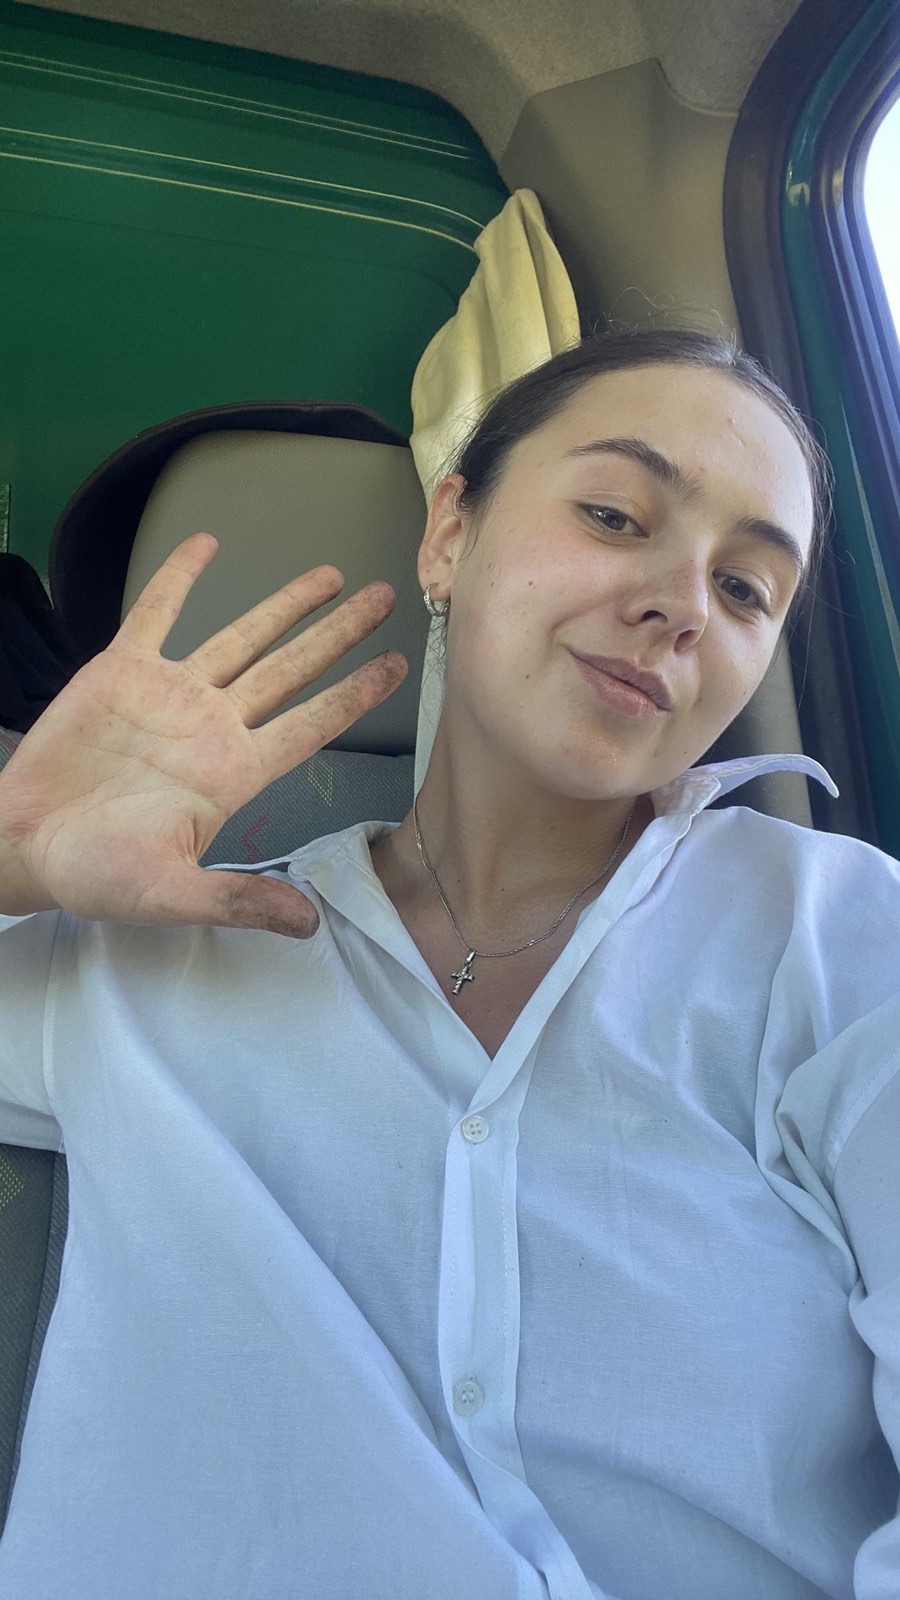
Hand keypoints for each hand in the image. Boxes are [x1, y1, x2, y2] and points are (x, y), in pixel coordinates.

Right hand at [0, 532, 406, 935]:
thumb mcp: (171, 894)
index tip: (398, 666)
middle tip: (386, 598)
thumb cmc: (96, 874)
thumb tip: (308, 925)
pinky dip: (180, 577)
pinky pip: (157, 613)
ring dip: (285, 605)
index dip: (355, 694)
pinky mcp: (121, 671)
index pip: (311, 724)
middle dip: (339, 634)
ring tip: (332, 576)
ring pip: (241, 637)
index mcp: (233, 772)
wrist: (23, 844)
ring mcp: (171, 694)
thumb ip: (238, 901)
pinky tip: (207, 544)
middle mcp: (213, 726)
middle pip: (292, 669)